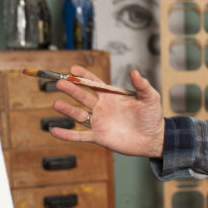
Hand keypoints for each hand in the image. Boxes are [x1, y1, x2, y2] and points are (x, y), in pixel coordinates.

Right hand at [49, 65, 165, 156]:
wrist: (153, 139)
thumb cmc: (152, 117)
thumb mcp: (150, 98)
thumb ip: (142, 85)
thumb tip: (135, 72)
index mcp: (111, 96)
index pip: (94, 83)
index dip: (83, 75)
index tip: (73, 69)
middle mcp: (102, 107)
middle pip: (82, 96)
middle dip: (71, 89)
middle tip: (60, 83)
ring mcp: (99, 122)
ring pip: (78, 115)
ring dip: (67, 110)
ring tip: (56, 104)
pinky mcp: (98, 136)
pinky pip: (79, 136)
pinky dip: (66, 134)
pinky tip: (54, 131)